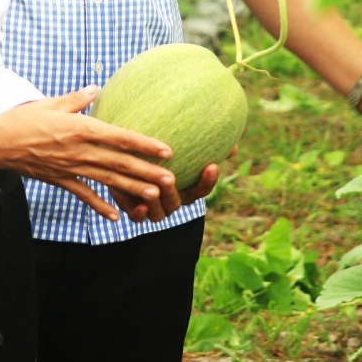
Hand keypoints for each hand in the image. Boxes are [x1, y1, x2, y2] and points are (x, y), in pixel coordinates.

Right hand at [0, 88, 178, 220]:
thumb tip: (96, 88)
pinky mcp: (60, 180)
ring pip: (107, 180)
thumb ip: (77, 98)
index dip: (144, 143)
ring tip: (155, 195)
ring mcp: (70, 168)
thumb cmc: (23, 119)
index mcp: (80, 127)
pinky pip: (84, 195)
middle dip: (147, 170)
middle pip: (119, 162)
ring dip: (132, 188)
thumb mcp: (51, 103)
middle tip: (171, 178)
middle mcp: (79, 150)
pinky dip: (100, 206)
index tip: (166, 149)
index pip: (119, 136)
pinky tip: (115, 216)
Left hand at [110, 146, 233, 221]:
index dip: (208, 180)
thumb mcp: (178, 145)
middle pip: (176, 203)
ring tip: (151, 190)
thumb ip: (203, 144)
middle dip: (173, 193)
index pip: (201, 189)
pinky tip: (138, 204)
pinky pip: (137, 217)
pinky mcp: (133, 209)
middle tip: (170, 179)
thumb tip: (234, 144)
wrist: (126, 157)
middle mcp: (170, 201)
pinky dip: (138, 213)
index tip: (212, 165)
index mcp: (185, 189)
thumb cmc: (160, 151)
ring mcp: (152, 208)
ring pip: (158, 213)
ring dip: (155, 203)